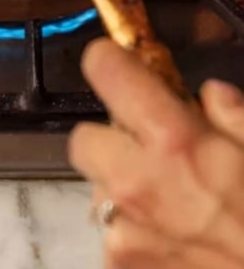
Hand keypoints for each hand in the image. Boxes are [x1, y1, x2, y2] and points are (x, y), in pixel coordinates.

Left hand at [69, 38, 243, 266]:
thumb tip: (210, 97)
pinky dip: (141, 240)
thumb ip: (235, 117)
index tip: (126, 72)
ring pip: (102, 195)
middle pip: (85, 139)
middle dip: (114, 142)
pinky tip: (182, 250)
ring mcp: (123, 234)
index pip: (103, 68)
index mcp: (173, 141)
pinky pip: (117, 240)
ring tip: (181, 215)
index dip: (112, 64)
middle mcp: (133, 182)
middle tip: (156, 157)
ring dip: (129, 196)